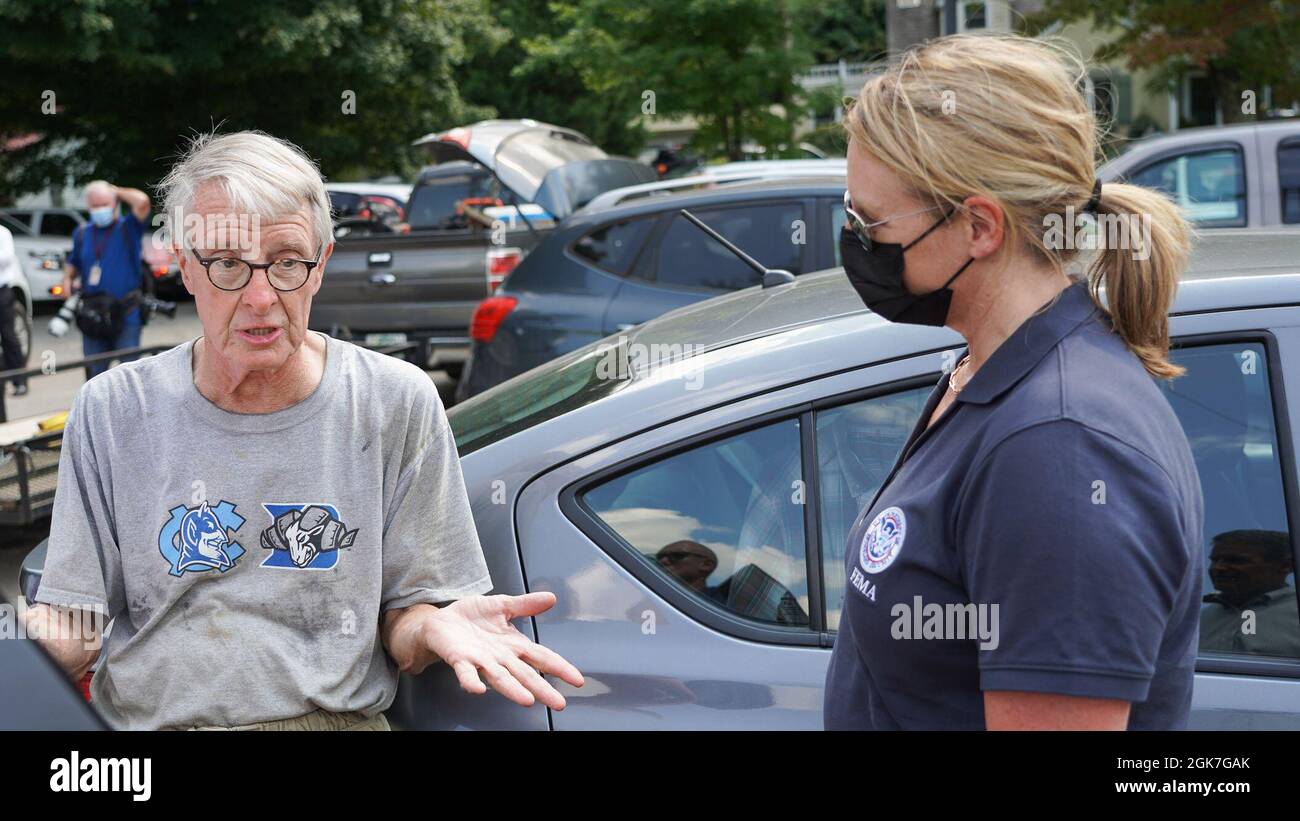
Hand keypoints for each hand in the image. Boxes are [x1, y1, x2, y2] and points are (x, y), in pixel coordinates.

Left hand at [421, 592, 582, 709]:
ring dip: (513, 690)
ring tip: (527, 700)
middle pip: (525, 674)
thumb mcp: (502, 605)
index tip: (576, 679)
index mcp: (513, 645)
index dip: (559, 667)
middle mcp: (500, 657)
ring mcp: (480, 660)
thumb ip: (526, 604)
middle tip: (558, 703)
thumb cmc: (470, 617)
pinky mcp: (460, 659)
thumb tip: (551, 597)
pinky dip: (471, 681)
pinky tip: (477, 688)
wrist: (439, 621)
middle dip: (542, 688)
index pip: (541, 657)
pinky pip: (466, 673)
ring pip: (500, 678)